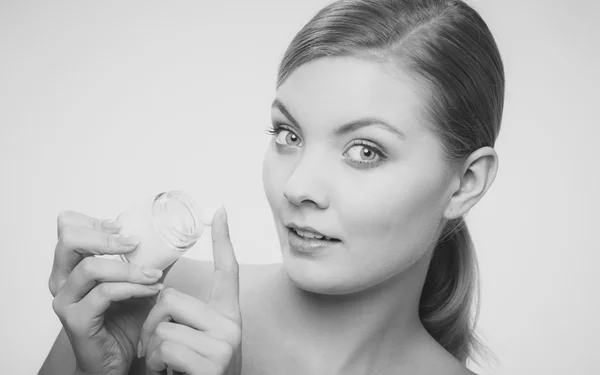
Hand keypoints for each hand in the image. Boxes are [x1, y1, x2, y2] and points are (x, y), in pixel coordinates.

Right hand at [49, 211, 166, 374]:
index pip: (68, 228)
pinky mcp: (76, 320)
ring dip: (128, 268)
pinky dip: (132, 288)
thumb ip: (145, 260)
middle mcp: (61, 280)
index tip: (121, 227)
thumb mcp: (137, 282)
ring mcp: (66, 301)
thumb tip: (172, 238)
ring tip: (153, 274)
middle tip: (134, 242)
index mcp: (71, 266)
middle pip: (69, 240)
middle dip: (105, 236)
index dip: (94, 221)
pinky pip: (105, 294)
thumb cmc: (124, 320)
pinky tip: (151, 290)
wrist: (118, 360)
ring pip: (91, 268)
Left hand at [140, 206, 241, 374]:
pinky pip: (165, 347)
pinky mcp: (214, 361)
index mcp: (228, 315)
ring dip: (153, 351)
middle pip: (171, 299)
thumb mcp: (194, 342)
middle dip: (152, 325)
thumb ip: (186, 318)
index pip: (228, 270)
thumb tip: (163, 294)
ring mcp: (226, 343)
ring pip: (162, 326)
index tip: (218, 211)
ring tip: (167, 367)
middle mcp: (232, 324)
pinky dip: (158, 365)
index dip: (223, 240)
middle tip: (158, 350)